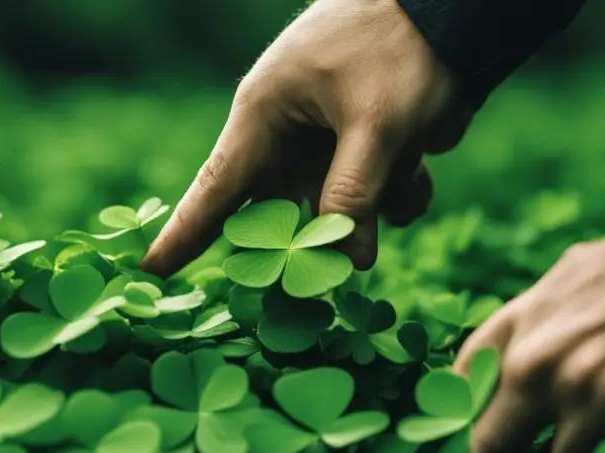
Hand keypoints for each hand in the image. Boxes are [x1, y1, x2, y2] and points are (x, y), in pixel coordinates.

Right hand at [141, 0, 473, 275]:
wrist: (454, 13)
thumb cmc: (400, 48)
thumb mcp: (378, 123)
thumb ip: (356, 194)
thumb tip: (348, 261)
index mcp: (266, 115)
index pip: (215, 187)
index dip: (184, 234)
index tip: (150, 274)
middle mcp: (288, 135)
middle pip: (279, 215)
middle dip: (308, 238)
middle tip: (325, 259)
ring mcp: (326, 144)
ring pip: (336, 212)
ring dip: (373, 205)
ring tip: (404, 162)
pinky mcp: (363, 150)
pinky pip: (373, 198)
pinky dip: (399, 191)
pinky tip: (419, 161)